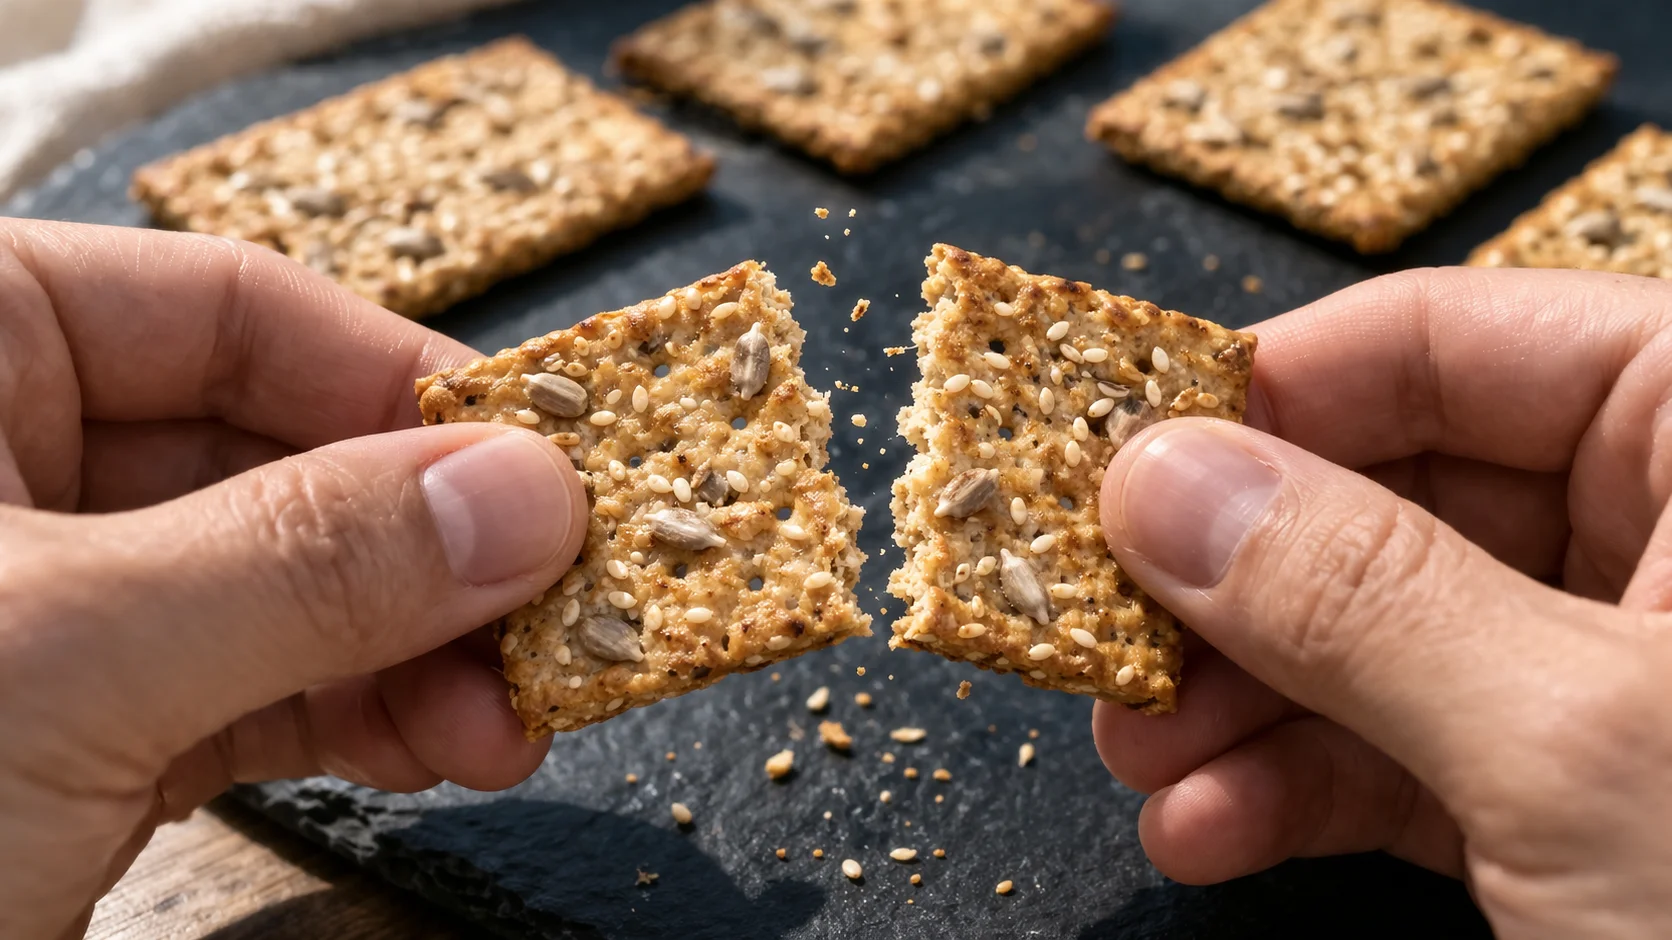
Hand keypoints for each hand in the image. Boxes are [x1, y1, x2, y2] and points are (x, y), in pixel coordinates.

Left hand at [0, 220, 587, 938]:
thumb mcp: (62, 650)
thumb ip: (305, 560)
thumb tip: (520, 493)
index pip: (233, 307)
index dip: (403, 383)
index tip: (540, 467)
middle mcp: (6, 458)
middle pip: (287, 454)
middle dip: (430, 548)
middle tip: (551, 611)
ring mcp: (57, 599)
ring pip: (293, 581)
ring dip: (420, 646)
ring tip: (515, 712)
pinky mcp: (85, 724)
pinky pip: (265, 683)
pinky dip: (365, 713)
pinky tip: (446, 742)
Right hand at [1094, 267, 1671, 937]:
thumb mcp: (1574, 748)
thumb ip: (1357, 596)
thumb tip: (1162, 479)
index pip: (1450, 339)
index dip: (1265, 397)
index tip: (1115, 465)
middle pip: (1386, 494)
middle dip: (1231, 585)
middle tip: (1105, 635)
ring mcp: (1617, 671)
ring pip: (1375, 633)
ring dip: (1239, 700)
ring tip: (1140, 757)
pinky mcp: (1576, 791)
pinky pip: (1403, 747)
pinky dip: (1296, 786)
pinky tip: (1211, 824)